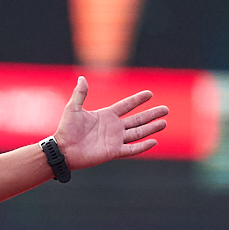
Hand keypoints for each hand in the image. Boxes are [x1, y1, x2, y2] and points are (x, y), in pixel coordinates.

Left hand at [51, 77, 169, 168]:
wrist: (62, 149)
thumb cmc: (66, 129)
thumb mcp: (73, 109)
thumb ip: (80, 94)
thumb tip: (81, 77)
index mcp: (106, 116)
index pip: (126, 106)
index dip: (137, 100)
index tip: (149, 93)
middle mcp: (113, 127)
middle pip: (137, 119)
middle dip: (151, 114)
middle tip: (166, 109)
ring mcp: (115, 140)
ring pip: (138, 133)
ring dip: (151, 128)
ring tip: (164, 122)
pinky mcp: (113, 151)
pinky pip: (131, 149)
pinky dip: (142, 146)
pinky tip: (154, 141)